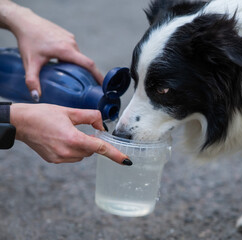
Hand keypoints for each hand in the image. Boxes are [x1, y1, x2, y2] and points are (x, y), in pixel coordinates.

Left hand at [0, 2, 102, 99]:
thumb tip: (36, 97)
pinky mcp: (67, 35)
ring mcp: (70, 38)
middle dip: (85, 73)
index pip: (88, 64)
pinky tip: (61, 61)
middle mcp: (71, 43)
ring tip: (68, 74)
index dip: (98, 76)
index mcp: (66, 50)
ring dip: (76, 65)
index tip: (104, 85)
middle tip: (83, 85)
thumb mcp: (30, 63)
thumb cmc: (28, 40)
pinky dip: (71, 57)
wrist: (25, 22)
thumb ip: (32, 81)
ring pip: (78, 56)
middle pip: (83, 62)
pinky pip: (73, 49)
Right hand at [10, 103, 130, 164]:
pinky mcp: (54, 160)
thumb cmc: (43, 115)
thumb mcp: (70, 111)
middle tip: (82, 129)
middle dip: (92, 141)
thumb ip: (91, 117)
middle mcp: (67, 152)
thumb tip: (102, 125)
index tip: (126, 161)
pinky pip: (72, 156)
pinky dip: (73, 149)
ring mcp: (60, 158)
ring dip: (82, 145)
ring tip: (68, 132)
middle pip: (92, 150)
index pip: (100, 148)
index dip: (115, 154)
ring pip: (83, 154)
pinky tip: (62, 138)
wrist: (21, 123)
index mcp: (73, 139)